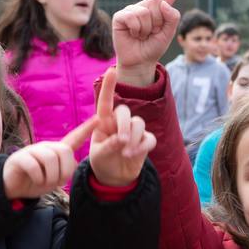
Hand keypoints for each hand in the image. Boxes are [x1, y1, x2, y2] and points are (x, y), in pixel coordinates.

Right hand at [3, 107, 100, 199]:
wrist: (13, 188)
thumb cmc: (36, 181)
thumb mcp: (55, 178)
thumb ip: (66, 170)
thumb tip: (74, 162)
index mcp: (56, 151)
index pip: (74, 138)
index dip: (86, 129)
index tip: (98, 118)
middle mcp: (45, 147)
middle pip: (64, 151)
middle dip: (64, 171)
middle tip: (56, 182)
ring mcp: (32, 150)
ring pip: (50, 159)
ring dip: (51, 177)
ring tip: (44, 181)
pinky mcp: (19, 158)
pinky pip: (35, 167)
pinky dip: (38, 178)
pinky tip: (35, 180)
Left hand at [86, 66, 156, 186]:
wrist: (114, 177)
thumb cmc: (102, 162)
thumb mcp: (99, 155)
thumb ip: (109, 145)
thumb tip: (122, 140)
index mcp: (103, 122)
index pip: (106, 101)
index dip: (109, 86)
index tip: (111, 71)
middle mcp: (119, 122)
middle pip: (126, 112)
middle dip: (124, 125)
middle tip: (121, 141)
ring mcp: (133, 131)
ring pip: (139, 124)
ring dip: (134, 138)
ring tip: (126, 153)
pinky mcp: (145, 141)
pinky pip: (149, 138)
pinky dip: (143, 146)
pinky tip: (134, 155)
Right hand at [111, 0, 192, 86]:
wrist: (139, 61)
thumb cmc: (154, 47)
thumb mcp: (169, 34)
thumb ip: (172, 18)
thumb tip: (164, 3)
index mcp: (161, 8)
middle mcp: (146, 5)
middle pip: (158, 1)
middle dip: (158, 21)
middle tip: (151, 32)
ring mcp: (133, 9)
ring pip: (146, 12)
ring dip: (147, 28)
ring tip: (141, 35)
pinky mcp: (121, 15)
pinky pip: (133, 17)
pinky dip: (136, 29)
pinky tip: (132, 34)